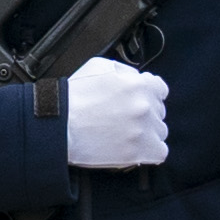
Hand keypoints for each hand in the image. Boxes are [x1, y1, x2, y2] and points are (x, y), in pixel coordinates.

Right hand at [62, 56, 169, 171]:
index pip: (160, 90)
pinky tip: (136, 148)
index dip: (148, 95)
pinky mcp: (138, 151)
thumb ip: (126, 71)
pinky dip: (151, 151)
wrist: (60, 125)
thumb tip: (138, 78)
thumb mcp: (99, 67)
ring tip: (127, 134)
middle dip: (145, 114)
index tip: (139, 102)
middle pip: (158, 112)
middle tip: (125, 119)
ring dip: (148, 133)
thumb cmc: (75, 96)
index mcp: (138, 84)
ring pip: (160, 131)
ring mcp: (143, 130)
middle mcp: (145, 106)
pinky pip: (160, 152)